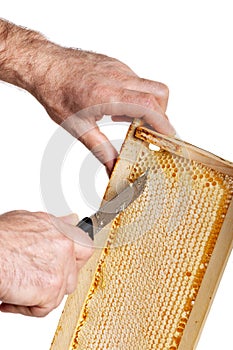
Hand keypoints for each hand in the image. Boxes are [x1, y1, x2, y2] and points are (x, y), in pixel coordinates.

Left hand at [0, 20, 174, 173]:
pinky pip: (137, 81)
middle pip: (159, 93)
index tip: (169, 138)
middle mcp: (118, 77)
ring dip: (149, 106)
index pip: (148, 105)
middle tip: (151, 132)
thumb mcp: (77, 127)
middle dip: (162, 115)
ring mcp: (119, 68)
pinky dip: (137, 97)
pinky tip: (119, 109)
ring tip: (130, 122)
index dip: (163, 123)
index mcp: (107, 94)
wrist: (43, 64)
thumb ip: (100, 149)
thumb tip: (113, 169)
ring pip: (150, 86)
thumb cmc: (55, 92)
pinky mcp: (116, 65)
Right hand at [0, 210, 92, 316]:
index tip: (68, 265)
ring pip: (59, 292)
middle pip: (73, 274)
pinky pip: (44, 308)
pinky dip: (26, 307)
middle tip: (38, 280)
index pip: (85, 247)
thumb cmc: (2, 238)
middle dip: (57, 281)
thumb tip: (71, 220)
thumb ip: (56, 224)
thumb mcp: (30, 219)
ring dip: (40, 295)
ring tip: (20, 286)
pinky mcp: (51, 289)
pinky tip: (13, 297)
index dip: (75, 259)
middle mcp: (65, 247)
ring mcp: (61, 269)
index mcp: (62, 230)